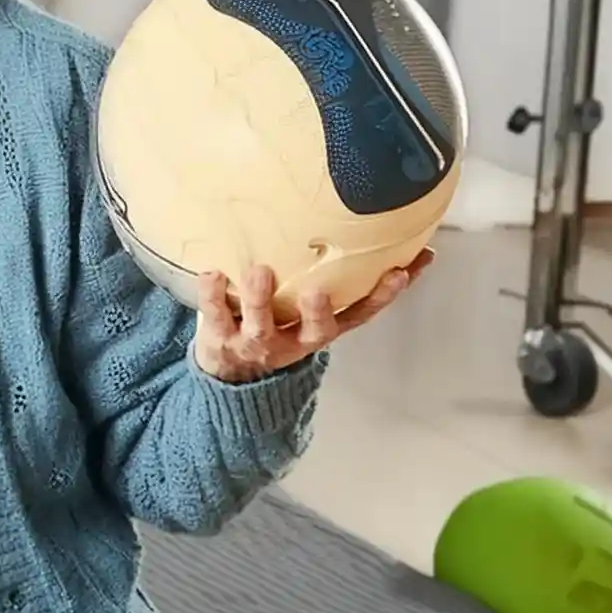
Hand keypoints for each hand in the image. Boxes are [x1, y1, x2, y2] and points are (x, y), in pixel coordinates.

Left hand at [193, 251, 433, 384]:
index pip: (359, 315)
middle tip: (317, 290)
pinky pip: (215, 313)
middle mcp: (292, 339)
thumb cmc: (277, 326)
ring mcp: (255, 340)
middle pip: (312, 330)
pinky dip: (213, 293)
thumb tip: (395, 240)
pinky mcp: (219, 335)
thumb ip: (339, 281)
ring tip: (259, 270)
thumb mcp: (309, 312)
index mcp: (319, 330)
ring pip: (261, 322)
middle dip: (317, 312)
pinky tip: (212, 272)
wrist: (229, 372)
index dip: (381, 297)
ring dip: (260, 297)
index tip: (399, 273)